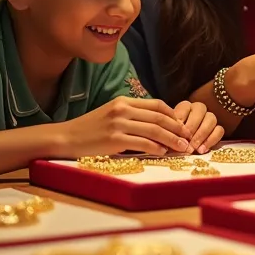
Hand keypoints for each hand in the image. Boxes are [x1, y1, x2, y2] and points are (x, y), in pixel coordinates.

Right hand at [55, 97, 192, 156]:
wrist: (65, 138)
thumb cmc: (89, 129)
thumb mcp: (111, 114)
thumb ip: (131, 115)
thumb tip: (155, 124)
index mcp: (123, 101)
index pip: (157, 105)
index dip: (174, 115)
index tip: (183, 125)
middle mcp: (123, 110)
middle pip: (160, 117)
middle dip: (178, 128)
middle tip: (189, 138)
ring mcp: (118, 124)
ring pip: (155, 131)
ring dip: (172, 140)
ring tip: (183, 147)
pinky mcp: (114, 139)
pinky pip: (143, 143)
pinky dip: (156, 148)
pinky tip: (163, 153)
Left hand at [172, 100, 224, 153]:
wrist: (181, 147)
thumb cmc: (173, 138)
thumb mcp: (169, 133)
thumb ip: (172, 132)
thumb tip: (177, 136)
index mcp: (185, 107)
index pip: (185, 107)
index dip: (181, 119)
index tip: (177, 131)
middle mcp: (199, 109)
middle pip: (201, 109)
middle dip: (193, 126)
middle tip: (187, 140)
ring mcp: (210, 118)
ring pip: (212, 118)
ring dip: (202, 134)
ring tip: (194, 147)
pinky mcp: (218, 129)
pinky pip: (219, 130)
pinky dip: (211, 140)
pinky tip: (202, 150)